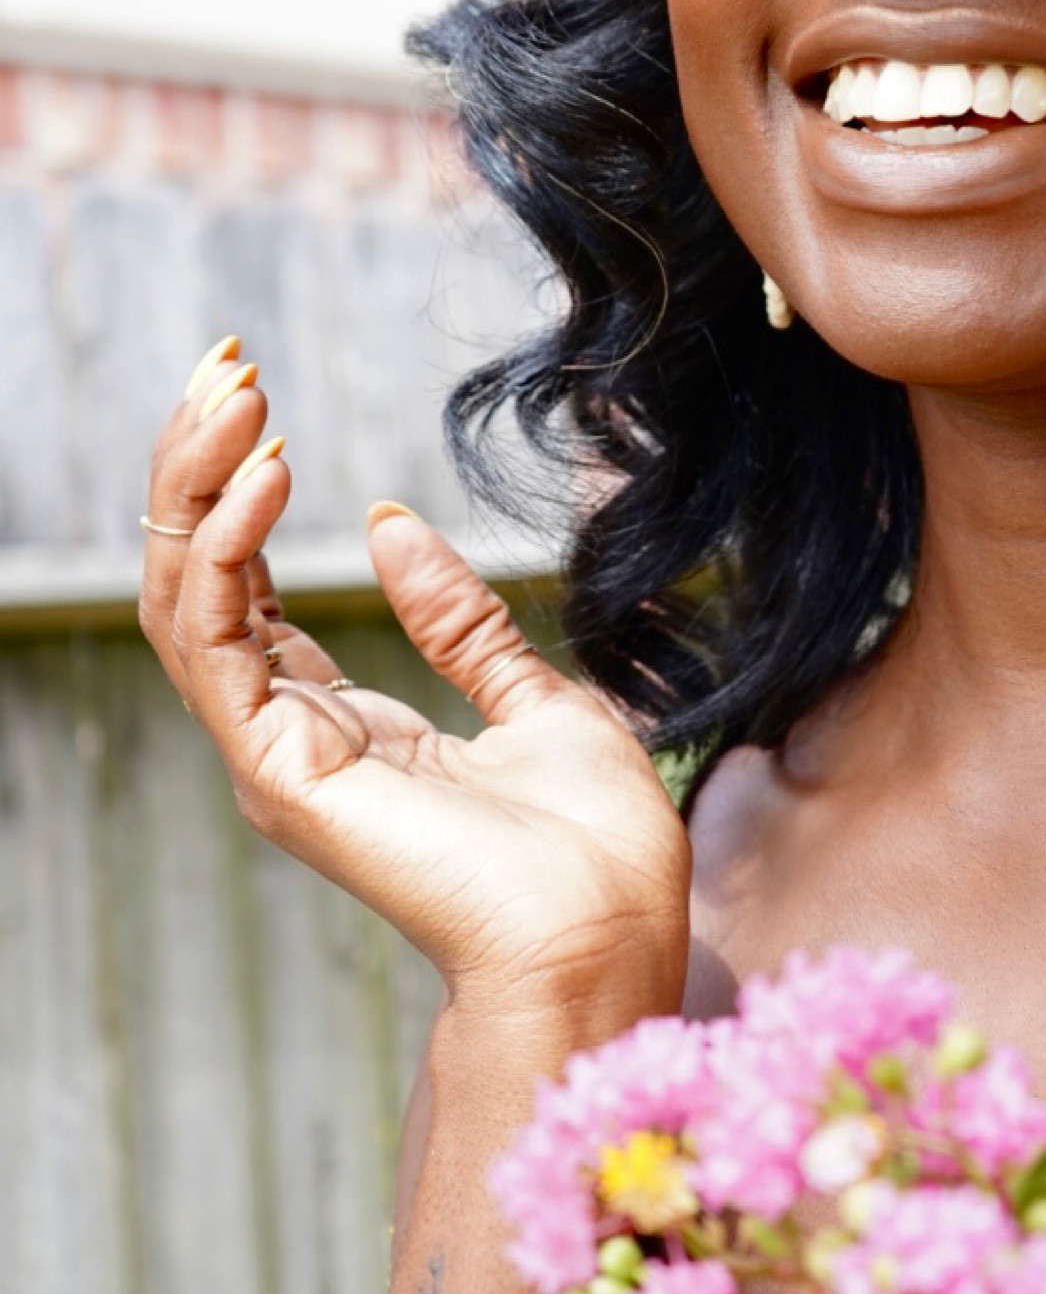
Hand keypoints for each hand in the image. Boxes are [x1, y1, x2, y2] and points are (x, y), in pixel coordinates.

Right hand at [137, 340, 691, 1015]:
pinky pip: (220, 645)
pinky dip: (227, 552)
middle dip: (200, 469)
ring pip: (187, 603)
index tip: (257, 396)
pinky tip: (265, 474)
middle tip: (223, 365)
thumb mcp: (533, 696)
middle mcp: (291, 737)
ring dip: (197, 488)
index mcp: (344, 725)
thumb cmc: (589, 841)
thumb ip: (457, 619)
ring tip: (233, 394)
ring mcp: (278, 756)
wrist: (610, 928)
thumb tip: (386, 525)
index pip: (249, 593)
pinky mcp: (283, 771)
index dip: (241, 492)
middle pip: (203, 583)